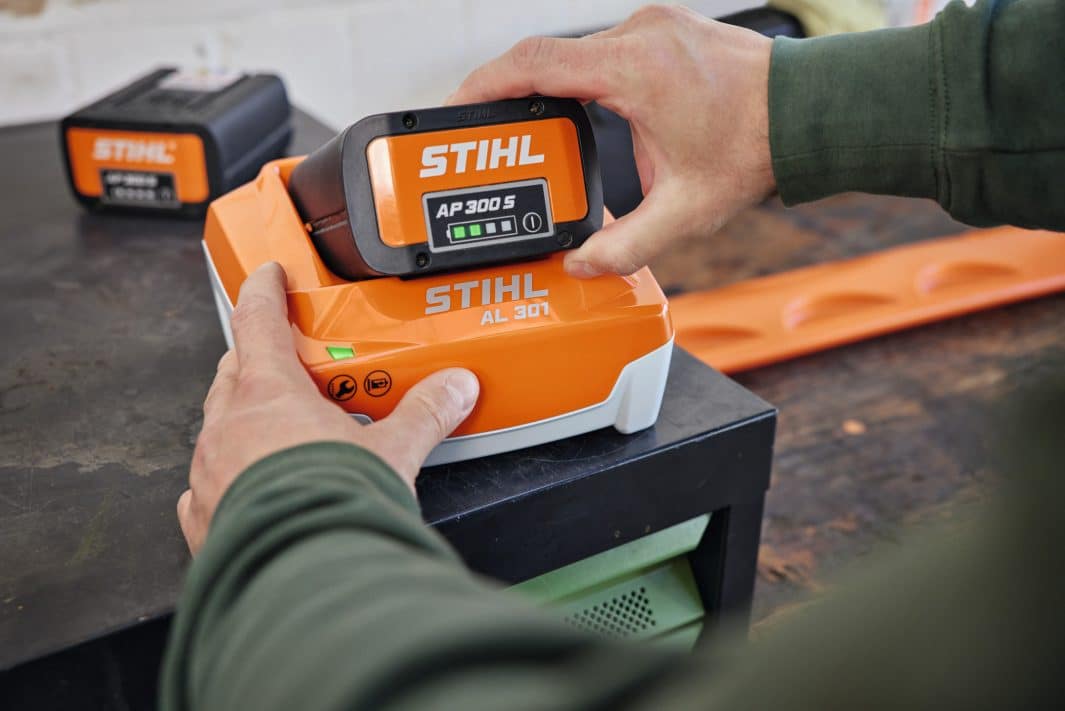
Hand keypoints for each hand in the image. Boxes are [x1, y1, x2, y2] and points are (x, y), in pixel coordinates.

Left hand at [177, 263, 478, 553]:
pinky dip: (229, 476)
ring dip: (245, 421)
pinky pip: (209, 483)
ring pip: (219, 426)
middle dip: (258, 361)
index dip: (265, 291)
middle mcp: (227, 426)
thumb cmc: (334, 505)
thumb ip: (425, 413)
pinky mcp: (205, 515)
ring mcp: (210, 470)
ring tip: (283, 434)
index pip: (259, 321)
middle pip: (235, 372)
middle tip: (291, 367)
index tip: (268, 274)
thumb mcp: (393, 451)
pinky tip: (255, 487)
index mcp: (268, 394)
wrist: (303, 576)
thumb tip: (455, 387)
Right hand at [449, 4, 774, 277]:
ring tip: (540, 134)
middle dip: (513, 95)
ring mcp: (653, 25)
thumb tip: (581, 262)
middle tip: (493, 135)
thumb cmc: (754, 149)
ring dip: (553, 90)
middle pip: (549, 57)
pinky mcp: (664, 29)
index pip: (535, 62)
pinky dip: (584, 80)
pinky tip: (589, 119)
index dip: (486, 83)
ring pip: (577, 52)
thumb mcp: (685, 212)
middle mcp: (640, 35)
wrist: (806, 113)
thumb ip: (626, 245)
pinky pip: (605, 50)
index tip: (458, 105)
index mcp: (635, 70)